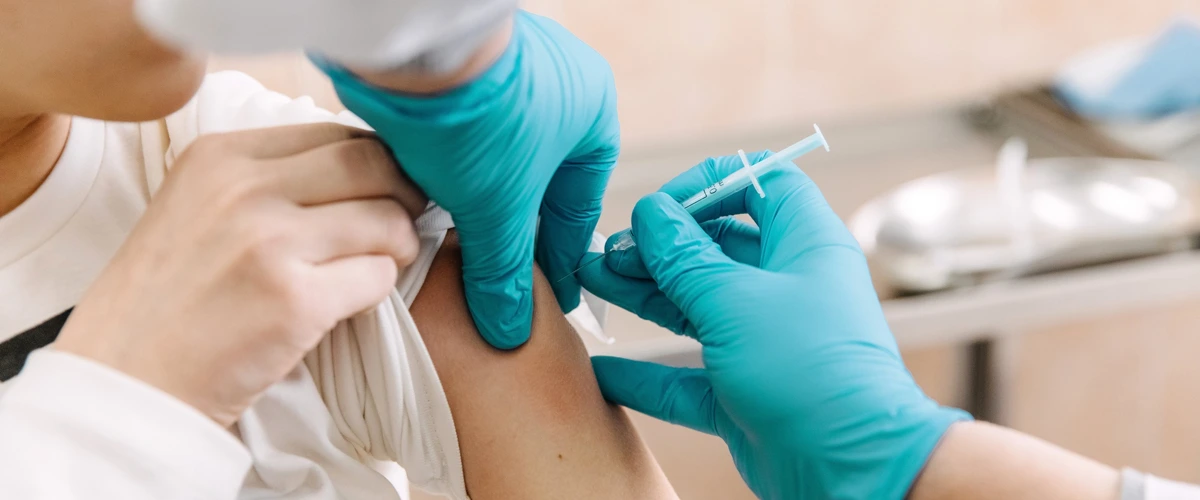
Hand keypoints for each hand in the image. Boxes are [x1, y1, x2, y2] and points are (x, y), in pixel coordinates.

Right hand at [56, 124, 424, 426]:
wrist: (125, 384)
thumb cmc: (167, 303)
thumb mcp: (196, 209)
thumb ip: (266, 181)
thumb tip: (364, 163)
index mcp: (219, 156)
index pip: (334, 133)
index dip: (376, 162)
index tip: (383, 191)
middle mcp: (244, 188)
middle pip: (371, 162)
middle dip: (404, 193)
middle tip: (405, 223)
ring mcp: (270, 243)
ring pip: (387, 219)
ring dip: (399, 246)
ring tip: (378, 267)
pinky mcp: (295, 301)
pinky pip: (379, 277)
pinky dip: (380, 291)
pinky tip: (349, 306)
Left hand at [316, 10, 619, 348]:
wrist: (413, 44)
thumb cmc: (481, 114)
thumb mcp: (499, 208)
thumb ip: (504, 272)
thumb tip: (509, 329)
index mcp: (593, 112)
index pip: (578, 204)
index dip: (560, 259)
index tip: (551, 298)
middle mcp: (559, 85)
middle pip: (537, 181)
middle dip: (515, 230)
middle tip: (499, 280)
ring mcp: (507, 70)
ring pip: (498, 156)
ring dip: (477, 197)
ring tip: (456, 245)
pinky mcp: (457, 65)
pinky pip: (462, 130)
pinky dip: (448, 166)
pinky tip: (426, 198)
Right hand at [578, 153, 970, 498]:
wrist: (854, 470)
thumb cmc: (815, 375)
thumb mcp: (736, 302)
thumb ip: (684, 259)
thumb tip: (651, 217)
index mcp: (804, 246)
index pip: (760, 186)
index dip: (709, 185)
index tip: (660, 205)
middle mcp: (787, 289)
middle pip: (715, 249)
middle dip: (658, 246)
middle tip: (607, 251)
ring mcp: (765, 344)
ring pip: (695, 308)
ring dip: (644, 296)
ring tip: (591, 283)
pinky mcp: (746, 395)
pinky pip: (686, 378)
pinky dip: (645, 374)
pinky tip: (604, 368)